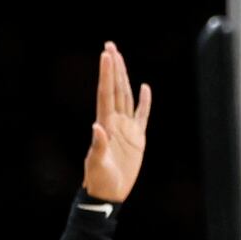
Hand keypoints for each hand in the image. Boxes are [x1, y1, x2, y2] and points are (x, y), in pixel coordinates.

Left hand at [83, 42, 150, 202]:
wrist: (108, 193)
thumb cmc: (99, 180)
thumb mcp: (97, 164)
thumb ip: (97, 146)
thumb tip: (96, 128)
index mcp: (105, 125)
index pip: (106, 93)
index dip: (107, 74)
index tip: (106, 55)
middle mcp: (114, 122)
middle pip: (115, 89)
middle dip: (113, 67)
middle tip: (109, 46)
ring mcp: (126, 128)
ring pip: (126, 96)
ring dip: (124, 77)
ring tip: (120, 59)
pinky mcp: (137, 137)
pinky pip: (142, 115)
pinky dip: (144, 101)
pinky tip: (144, 88)